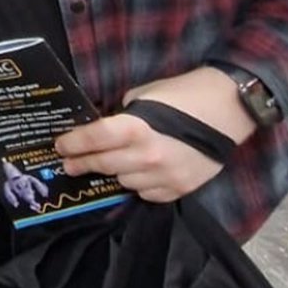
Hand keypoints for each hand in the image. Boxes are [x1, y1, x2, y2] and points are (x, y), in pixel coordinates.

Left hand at [54, 67, 250, 202]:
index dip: (74, 144)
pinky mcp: (180, 189)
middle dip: (81, 164)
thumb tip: (104, 127)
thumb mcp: (143, 96)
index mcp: (135, 128)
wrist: (228, 110)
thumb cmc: (182, 94)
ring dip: (112, 173)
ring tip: (104, 165)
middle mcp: (147, 156)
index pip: (95, 140)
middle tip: (68, 164)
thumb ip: (121, 115)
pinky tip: (134, 174)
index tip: (60, 146)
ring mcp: (165, 176)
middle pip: (103, 165)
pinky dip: (137, 184)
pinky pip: (147, 193)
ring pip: (124, 182)